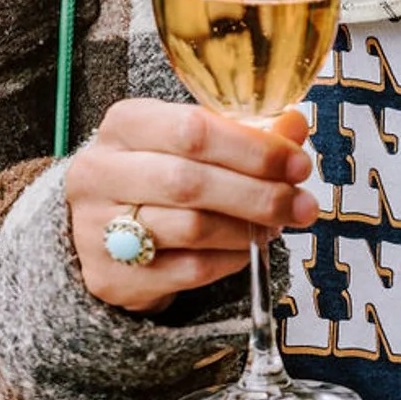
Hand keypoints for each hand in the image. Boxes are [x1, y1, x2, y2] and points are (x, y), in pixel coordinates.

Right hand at [66, 100, 316, 312]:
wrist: (101, 229)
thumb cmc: (157, 175)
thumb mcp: (192, 144)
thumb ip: (244, 133)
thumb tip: (295, 126)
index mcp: (124, 124)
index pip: (193, 129)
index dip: (253, 148)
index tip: (297, 164)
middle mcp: (100, 172)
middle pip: (191, 182)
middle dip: (259, 195)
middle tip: (302, 205)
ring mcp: (98, 227)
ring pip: (192, 228)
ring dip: (247, 229)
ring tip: (275, 226)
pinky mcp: (111, 275)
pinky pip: (188, 269)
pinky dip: (229, 259)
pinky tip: (246, 249)